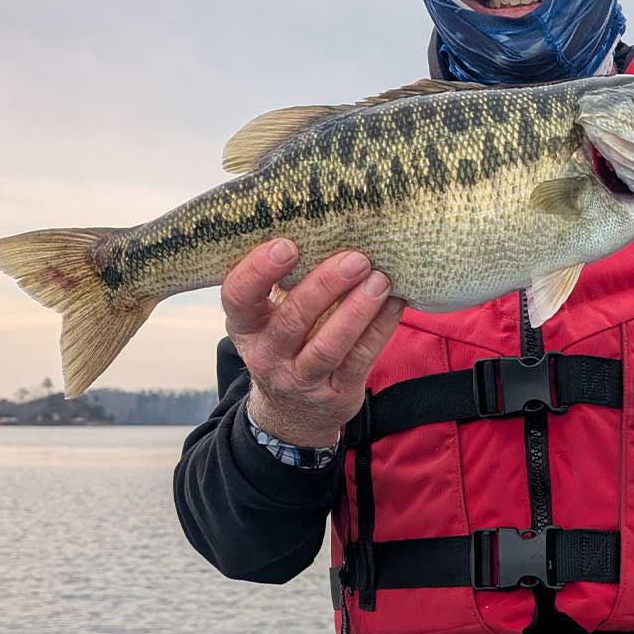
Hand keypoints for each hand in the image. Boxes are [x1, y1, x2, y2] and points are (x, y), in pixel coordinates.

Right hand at [221, 239, 404, 446]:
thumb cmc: (286, 340)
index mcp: (246, 326)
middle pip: (293, 320)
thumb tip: (319, 220)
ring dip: (358, 309)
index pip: (238, 297)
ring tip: (380, 279)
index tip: (286, 245)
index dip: (258, 271)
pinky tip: (396, 303)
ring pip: (330, 345)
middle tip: (355, 258)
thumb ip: (284, 279)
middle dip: (326, 285)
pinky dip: (381, 329)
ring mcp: (301, 379)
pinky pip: (361, 359)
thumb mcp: (268, 316)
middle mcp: (267, 355)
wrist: (294, 412)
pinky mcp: (336, 394)